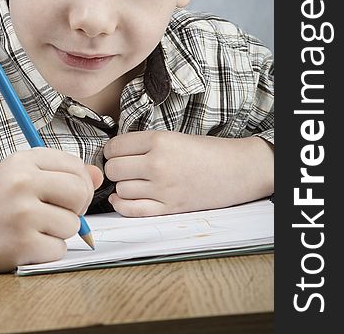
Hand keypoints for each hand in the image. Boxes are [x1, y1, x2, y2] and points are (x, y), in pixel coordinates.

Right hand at [0, 148, 102, 271]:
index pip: (76, 166)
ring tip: (35, 228)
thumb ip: (60, 172)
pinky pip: (59, 249)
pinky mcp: (21, 244)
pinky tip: (28, 243)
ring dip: (60, 231)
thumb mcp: (21, 174)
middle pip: (81, 192)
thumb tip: (99, 176)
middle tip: (57, 212)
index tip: (67, 193)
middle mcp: (23, 183)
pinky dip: (48, 250)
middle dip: (77, 207)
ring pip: (73, 224)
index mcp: (23, 160)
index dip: (81, 183)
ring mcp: (22, 214)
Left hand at [104, 131, 273, 216]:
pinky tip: (123, 199)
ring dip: (121, 187)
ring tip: (131, 181)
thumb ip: (144, 144)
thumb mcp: (173, 136)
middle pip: (113, 169)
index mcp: (159, 141)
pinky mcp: (168, 208)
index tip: (115, 152)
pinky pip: (132, 210)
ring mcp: (163, 189)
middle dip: (113, 168)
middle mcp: (158, 164)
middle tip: (121, 167)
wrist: (235, 169)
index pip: (115, 146)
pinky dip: (122, 206)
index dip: (111, 150)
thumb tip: (114, 153)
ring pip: (120, 190)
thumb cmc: (206, 151)